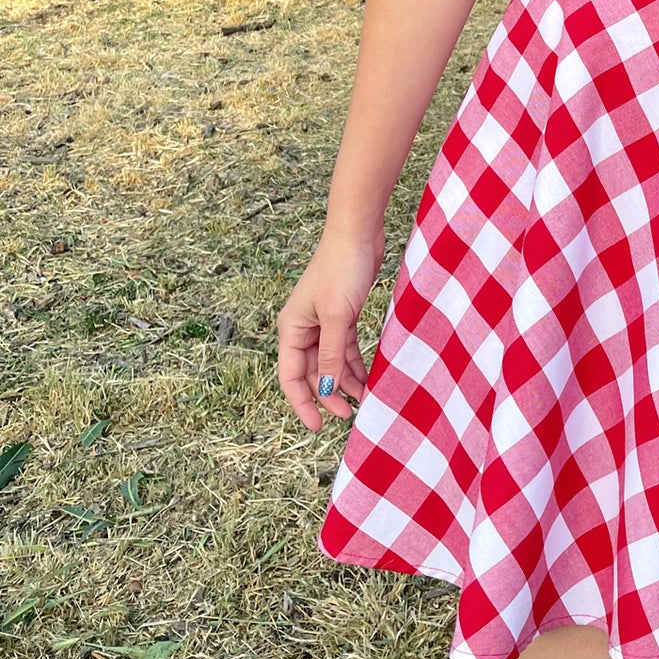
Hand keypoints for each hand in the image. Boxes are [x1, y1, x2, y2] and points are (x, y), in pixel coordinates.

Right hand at [275, 227, 384, 432]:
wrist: (359, 233)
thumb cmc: (342, 268)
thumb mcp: (337, 316)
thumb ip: (331, 355)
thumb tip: (326, 390)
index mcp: (291, 328)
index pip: (290, 376)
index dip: (302, 404)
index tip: (318, 426)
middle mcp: (303, 328)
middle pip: (311, 372)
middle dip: (327, 395)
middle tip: (348, 415)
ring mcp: (323, 322)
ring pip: (330, 363)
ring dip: (344, 382)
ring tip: (362, 401)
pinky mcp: (343, 315)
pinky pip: (345, 348)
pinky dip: (354, 364)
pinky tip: (367, 378)